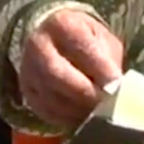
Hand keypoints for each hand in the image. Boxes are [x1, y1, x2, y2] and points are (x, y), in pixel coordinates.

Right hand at [18, 9, 124, 127]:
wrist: (48, 36)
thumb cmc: (81, 37)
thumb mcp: (99, 36)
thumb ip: (108, 58)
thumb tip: (116, 86)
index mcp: (62, 25)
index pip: (81, 47)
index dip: (100, 68)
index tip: (116, 84)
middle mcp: (39, 45)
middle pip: (59, 74)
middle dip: (86, 93)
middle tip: (107, 105)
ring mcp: (29, 69)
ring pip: (50, 96)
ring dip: (77, 110)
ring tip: (98, 115)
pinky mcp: (26, 90)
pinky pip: (45, 110)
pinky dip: (66, 119)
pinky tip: (82, 118)